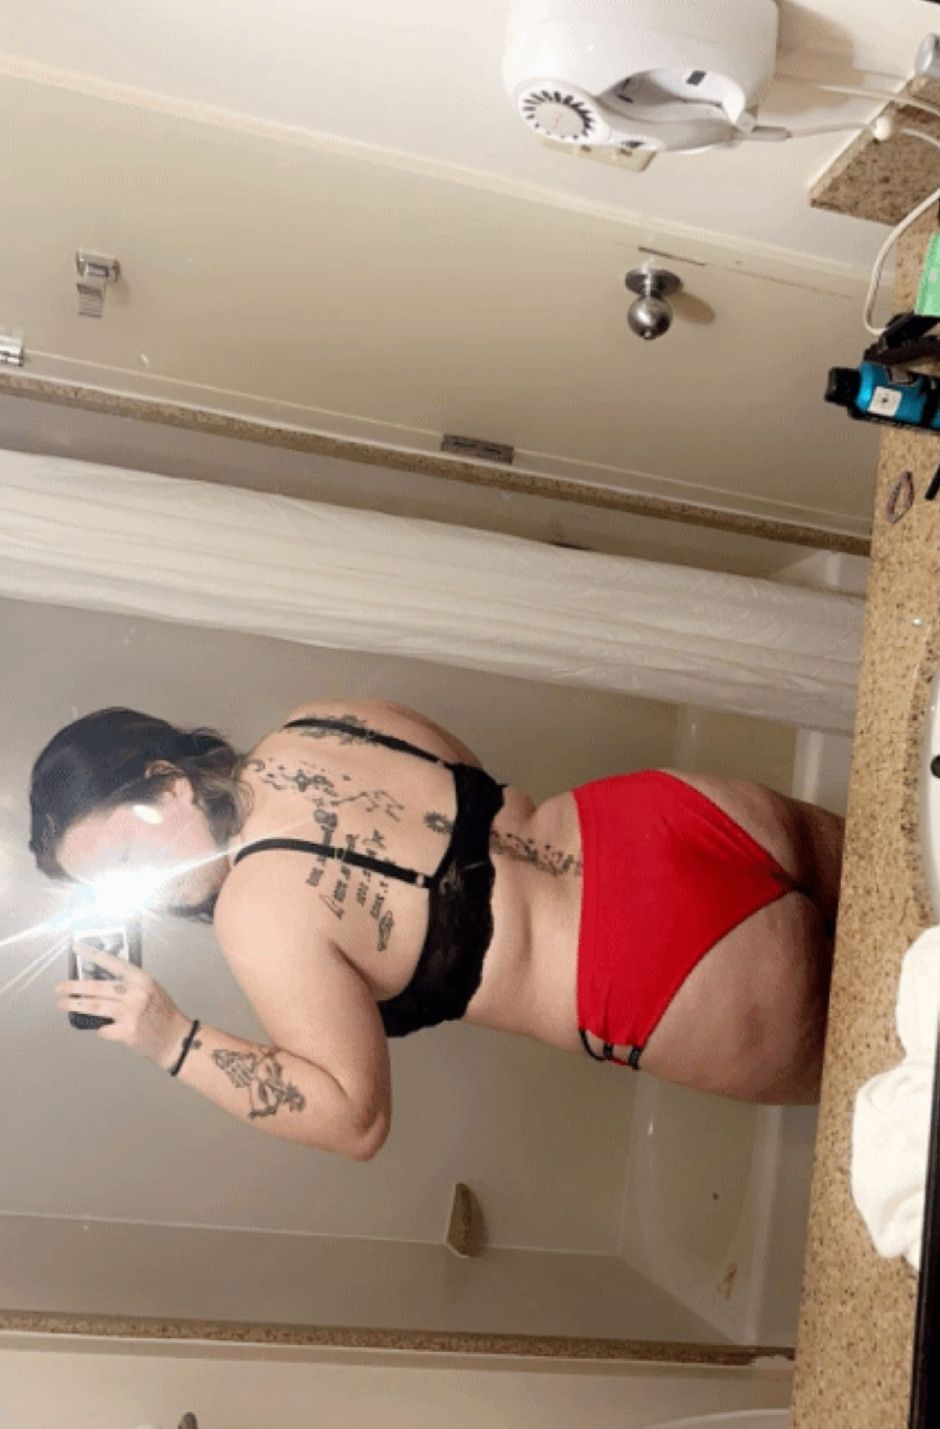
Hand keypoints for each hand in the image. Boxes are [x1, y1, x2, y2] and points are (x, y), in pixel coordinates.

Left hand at [55, 947, 191, 1069]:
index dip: (93, 955)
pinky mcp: (127, 1032)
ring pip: (95, 1007)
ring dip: (76, 1005)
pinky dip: (101, 1029)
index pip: (113, 963)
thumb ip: (128, 984)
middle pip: (97, 988)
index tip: (77, 948)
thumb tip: (99, 981)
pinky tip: (104, 1028)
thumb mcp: (149, 989)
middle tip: (59, 988)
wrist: (175, 1038)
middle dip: (74, 987)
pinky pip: (104, 1029)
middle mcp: (135, 994)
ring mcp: (130, 1014)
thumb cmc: (162, 1011)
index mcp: (141, 979)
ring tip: (62, 1004)